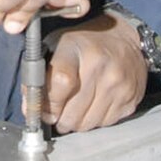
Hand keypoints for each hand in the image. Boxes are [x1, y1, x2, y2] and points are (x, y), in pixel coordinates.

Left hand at [45, 13, 147, 131]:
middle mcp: (101, 67)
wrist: (125, 37)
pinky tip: (94, 105)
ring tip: (76, 109)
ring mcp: (119, 84)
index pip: (60, 83)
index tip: (45, 111)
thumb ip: (39, 76)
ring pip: (88, 123)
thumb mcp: (57, 46)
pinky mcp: (131, 98)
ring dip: (77, 122)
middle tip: (58, 114)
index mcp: (77, 49)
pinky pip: (106, 123)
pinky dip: (95, 120)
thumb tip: (29, 110)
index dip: (49, 104)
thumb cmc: (85, 43)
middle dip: (60, 119)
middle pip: (73, 112)